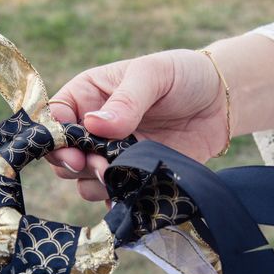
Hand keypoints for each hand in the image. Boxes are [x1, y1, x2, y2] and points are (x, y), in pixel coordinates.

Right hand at [47, 49, 227, 201]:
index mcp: (88, 96)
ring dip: (96, 183)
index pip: (54, 118)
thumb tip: (95, 125)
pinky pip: (112, 196)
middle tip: (100, 166)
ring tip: (120, 175)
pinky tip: (132, 192)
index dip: (54, 137)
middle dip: (76, 165)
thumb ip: (126, 100)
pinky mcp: (132, 176)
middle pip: (63, 156)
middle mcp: (93, 129)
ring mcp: (112, 156)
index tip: (72, 151)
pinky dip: (117, 198)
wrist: (219, 104)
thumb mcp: (153, 74)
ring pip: (83, 181)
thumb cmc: (183, 76)